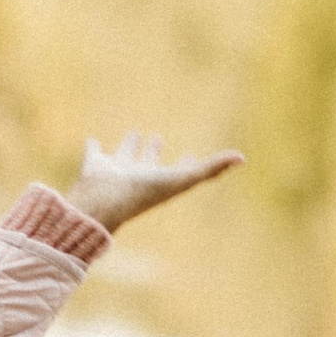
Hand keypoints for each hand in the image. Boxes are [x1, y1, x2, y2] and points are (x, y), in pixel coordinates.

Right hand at [67, 131, 242, 234]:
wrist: (105, 202)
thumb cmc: (145, 193)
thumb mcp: (184, 178)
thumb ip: (212, 167)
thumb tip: (242, 158)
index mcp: (160, 182)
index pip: (176, 171)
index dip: (186, 163)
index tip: (190, 154)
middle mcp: (138, 177)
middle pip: (148, 162)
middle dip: (154, 151)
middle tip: (158, 138)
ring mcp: (116, 172)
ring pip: (125, 155)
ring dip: (130, 146)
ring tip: (135, 134)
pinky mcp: (95, 165)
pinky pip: (95, 152)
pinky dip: (94, 147)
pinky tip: (93, 140)